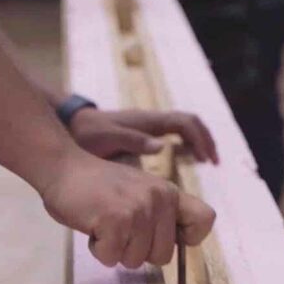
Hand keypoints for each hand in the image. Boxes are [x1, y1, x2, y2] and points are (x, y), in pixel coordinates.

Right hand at [40, 149, 215, 267]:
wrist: (63, 167)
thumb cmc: (97, 186)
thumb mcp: (139, 191)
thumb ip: (158, 214)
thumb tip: (168, 249)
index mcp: (168, 192)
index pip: (204, 220)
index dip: (188, 238)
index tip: (162, 236)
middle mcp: (159, 199)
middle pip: (163, 256)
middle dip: (136, 251)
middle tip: (118, 228)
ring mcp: (138, 209)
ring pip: (135, 261)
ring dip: (114, 250)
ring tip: (103, 223)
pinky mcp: (115, 220)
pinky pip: (111, 258)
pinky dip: (98, 250)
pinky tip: (93, 226)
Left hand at [68, 108, 218, 163]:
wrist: (69, 125)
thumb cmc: (86, 133)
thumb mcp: (106, 138)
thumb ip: (132, 140)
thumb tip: (163, 146)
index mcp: (146, 121)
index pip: (184, 122)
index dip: (199, 138)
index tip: (207, 159)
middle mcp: (150, 121)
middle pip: (188, 123)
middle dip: (204, 139)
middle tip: (214, 162)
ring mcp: (146, 127)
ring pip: (181, 128)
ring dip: (196, 141)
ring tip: (205, 163)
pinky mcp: (140, 135)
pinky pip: (170, 136)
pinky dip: (183, 146)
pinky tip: (183, 162)